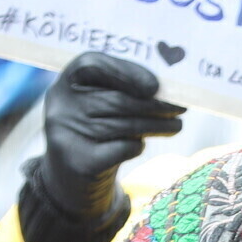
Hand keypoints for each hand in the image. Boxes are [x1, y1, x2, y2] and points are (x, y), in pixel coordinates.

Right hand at [20, 53, 183, 241]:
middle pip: (116, 100)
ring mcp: (65, 134)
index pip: (93, 64)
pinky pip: (121, 148)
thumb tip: (167, 87)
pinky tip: (140, 144)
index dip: (126, 71)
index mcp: (66, 80)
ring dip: (157, 125)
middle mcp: (60, 105)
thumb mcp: (101, 102)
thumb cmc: (95, 129)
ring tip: (177, 125)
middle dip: (154, 105)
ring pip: (122, 125)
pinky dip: (136, 146)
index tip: (156, 85)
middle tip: (181, 108)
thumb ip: (125, 89)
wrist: (70, 177)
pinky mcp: (78, 162)